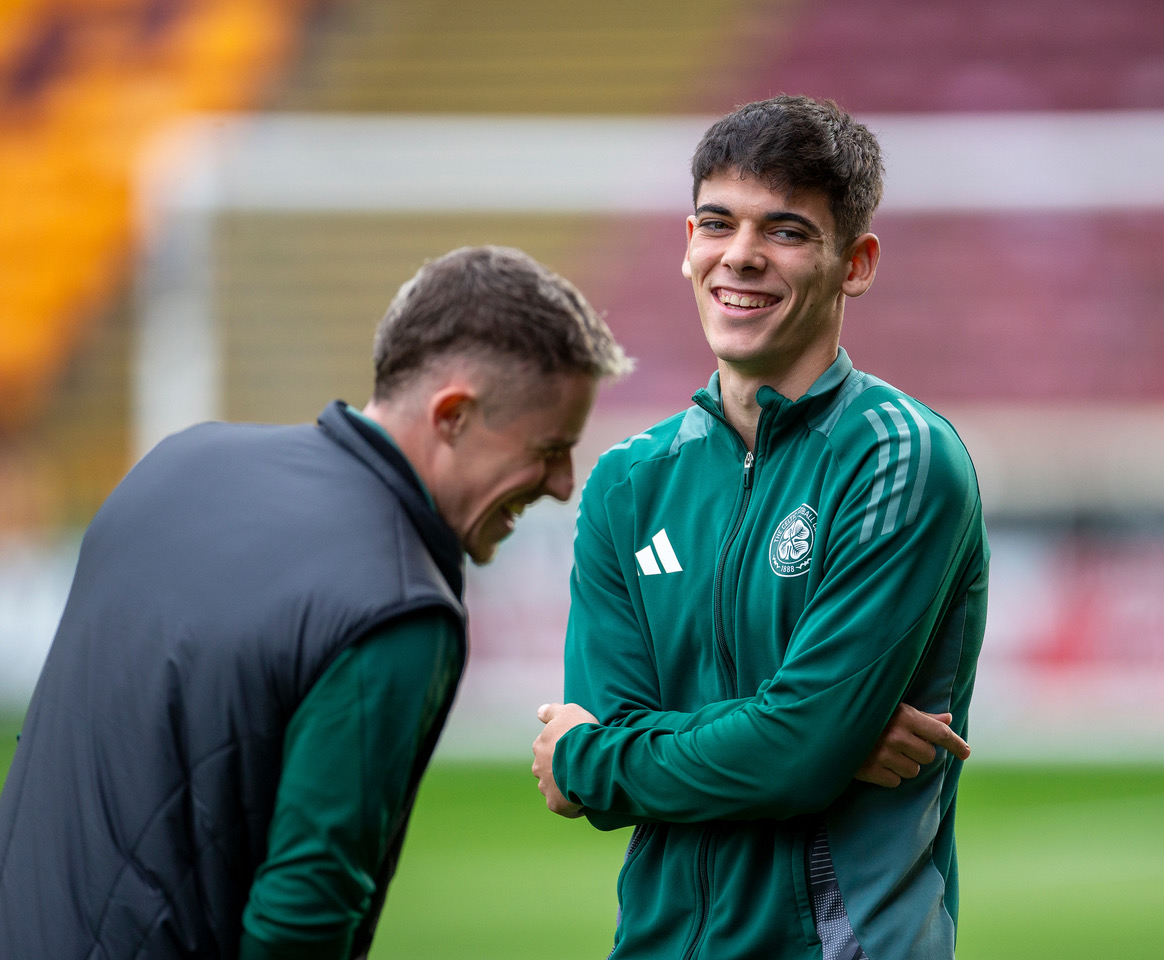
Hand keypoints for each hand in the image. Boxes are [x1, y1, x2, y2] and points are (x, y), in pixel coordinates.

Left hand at [531, 702, 597, 817]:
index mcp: (540, 745)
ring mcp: (545, 786)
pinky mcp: (555, 804)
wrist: (588, 758)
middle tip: (582, 767)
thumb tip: (539, 712)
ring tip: (585, 784)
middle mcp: (538, 766)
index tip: (576, 749)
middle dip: (561, 770)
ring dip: (565, 788)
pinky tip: (587, 800)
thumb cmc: (579, 732)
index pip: (547, 748)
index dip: (562, 749)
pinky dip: (573, 806)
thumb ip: (552, 711)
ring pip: (554, 789)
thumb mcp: (568, 711)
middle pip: (548, 769)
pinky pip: (564, 807)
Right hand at [855, 703, 970, 787]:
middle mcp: (896, 735)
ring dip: (903, 765)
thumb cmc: (867, 715)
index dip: (956, 744)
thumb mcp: (894, 709)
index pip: (940, 734)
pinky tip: (875, 762)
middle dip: (919, 753)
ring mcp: (882, 754)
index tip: (966, 753)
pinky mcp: (870, 770)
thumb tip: (949, 720)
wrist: (830, 725)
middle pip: (928, 756)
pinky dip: (888, 775)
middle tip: (900, 744)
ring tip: (885, 753)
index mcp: (904, 716)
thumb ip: (923, 717)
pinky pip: (894, 781)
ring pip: (913, 771)